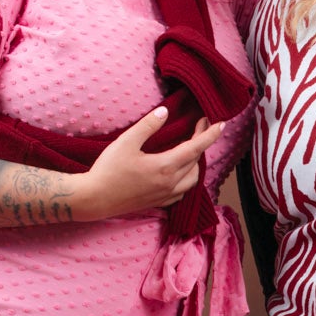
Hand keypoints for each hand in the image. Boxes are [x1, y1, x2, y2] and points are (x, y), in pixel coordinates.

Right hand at [77, 109, 221, 220]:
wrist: (94, 199)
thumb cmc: (108, 170)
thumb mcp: (126, 142)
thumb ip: (148, 126)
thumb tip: (165, 112)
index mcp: (165, 166)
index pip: (195, 148)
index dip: (209, 135)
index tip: (221, 124)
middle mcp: (170, 183)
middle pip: (195, 161)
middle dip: (201, 143)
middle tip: (199, 126)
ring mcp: (165, 195)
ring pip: (192, 179)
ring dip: (196, 163)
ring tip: (192, 148)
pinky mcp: (158, 202)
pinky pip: (182, 192)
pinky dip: (187, 180)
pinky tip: (180, 173)